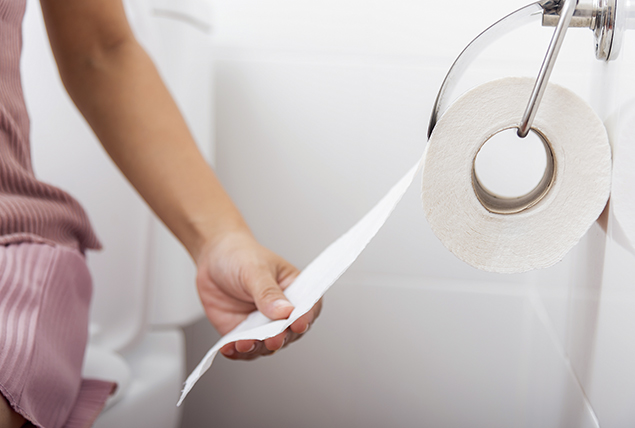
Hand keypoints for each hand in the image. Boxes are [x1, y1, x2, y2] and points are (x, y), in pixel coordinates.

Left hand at [196, 231, 321, 359]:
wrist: (213, 258)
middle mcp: (282, 312)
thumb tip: (285, 311)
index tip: (298, 323)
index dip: (305, 318)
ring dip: (257, 348)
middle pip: (290, 333)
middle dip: (280, 338)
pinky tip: (229, 348)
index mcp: (295, 291)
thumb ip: (268, 292)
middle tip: (272, 339)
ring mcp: (263, 325)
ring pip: (267, 346)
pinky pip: (243, 349)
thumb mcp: (255, 270)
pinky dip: (237, 352)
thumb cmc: (241, 256)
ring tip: (244, 344)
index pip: (309, 308)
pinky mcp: (243, 334)